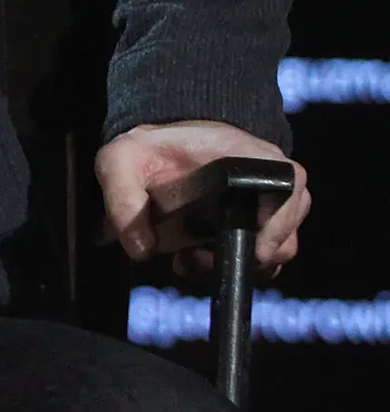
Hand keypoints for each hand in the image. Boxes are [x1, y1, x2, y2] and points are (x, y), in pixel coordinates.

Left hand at [97, 120, 310, 274]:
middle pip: (286, 236)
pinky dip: (236, 263)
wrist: (157, 149)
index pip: (291, 187)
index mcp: (251, 156)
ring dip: (237, 262)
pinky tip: (199, 258)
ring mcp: (272, 205)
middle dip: (244, 257)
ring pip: (277, 252)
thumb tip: (141, 250)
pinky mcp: (261, 225)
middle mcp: (273, 179)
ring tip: (192, 257)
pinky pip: (265, 256)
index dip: (276, 224)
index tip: (247, 248)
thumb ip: (123, 200)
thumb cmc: (147, 150)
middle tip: (197, 257)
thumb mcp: (120, 163)